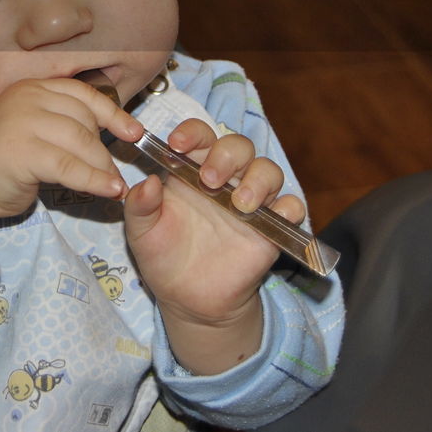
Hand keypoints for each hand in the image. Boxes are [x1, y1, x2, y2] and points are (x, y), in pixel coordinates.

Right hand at [0, 78, 142, 264]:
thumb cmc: (6, 162)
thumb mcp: (36, 130)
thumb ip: (64, 121)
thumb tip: (116, 126)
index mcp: (31, 88)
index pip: (82, 93)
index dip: (113, 113)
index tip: (134, 133)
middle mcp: (25, 98)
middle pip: (84, 118)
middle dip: (105, 148)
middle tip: (115, 172)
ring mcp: (21, 122)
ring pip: (80, 141)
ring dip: (103, 166)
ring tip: (115, 185)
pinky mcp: (20, 152)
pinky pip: (69, 166)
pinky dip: (93, 180)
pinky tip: (108, 190)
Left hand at [122, 118, 305, 374]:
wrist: (187, 299)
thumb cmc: (162, 256)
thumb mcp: (141, 232)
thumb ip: (140, 205)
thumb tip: (147, 181)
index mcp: (191, 170)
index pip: (199, 136)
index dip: (192, 133)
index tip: (177, 144)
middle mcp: (225, 179)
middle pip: (238, 146)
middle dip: (226, 156)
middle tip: (209, 180)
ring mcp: (251, 202)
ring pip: (268, 170)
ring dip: (258, 180)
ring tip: (240, 204)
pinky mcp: (272, 227)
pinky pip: (292, 207)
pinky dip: (288, 207)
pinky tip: (273, 216)